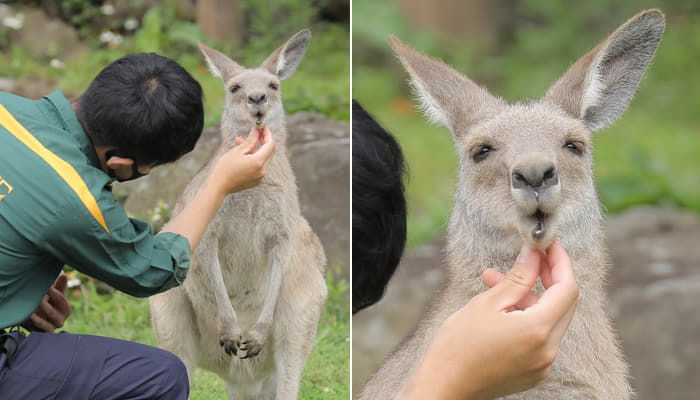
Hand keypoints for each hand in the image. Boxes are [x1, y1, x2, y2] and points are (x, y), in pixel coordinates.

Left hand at [22, 274, 71, 331]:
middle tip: (35, 295)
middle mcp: (61, 320)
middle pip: (52, 311)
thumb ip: (60, 286)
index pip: (61, 299)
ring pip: (45, 321)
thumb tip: (64, 275)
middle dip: (43, 302)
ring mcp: (52, 327)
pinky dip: (35, 321)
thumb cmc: (49, 304)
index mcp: (66, 309)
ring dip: (37, 312)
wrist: (38, 320)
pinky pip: (40, 328)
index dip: (53, 292)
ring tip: (30, 305)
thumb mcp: (55, 295)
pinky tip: (30, 315)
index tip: (46, 286)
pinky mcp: (44, 333)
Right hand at [210, 125, 274, 195]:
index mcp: (258, 162)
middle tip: (256, 132)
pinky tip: (243, 153)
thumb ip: (251, 140)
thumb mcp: (238, 151)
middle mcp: (263, 170)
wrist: (219, 186)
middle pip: (269, 151)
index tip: (263, 127)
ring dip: (256, 148)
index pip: (270, 144)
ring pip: (263, 158)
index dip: (267, 134)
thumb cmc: (226, 167)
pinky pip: (259, 165)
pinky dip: (254, 157)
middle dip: (263, 140)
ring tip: (241, 141)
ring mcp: (261, 177)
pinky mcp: (257, 180)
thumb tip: (257, 130)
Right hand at [397, 239, 578, 399]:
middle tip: (528, 257)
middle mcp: (548, 350)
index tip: (548, 245)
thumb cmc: (458, 344)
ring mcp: (543, 364)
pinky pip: (539, 336)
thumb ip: (518, 277)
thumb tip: (534, 254)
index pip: (567, 288)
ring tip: (494, 280)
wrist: (444, 386)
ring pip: (548, 319)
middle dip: (546, 277)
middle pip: (563, 304)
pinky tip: (500, 307)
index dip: (560, 262)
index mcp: (538, 330)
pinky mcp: (533, 371)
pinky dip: (526, 317)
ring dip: (529, 296)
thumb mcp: (487, 303)